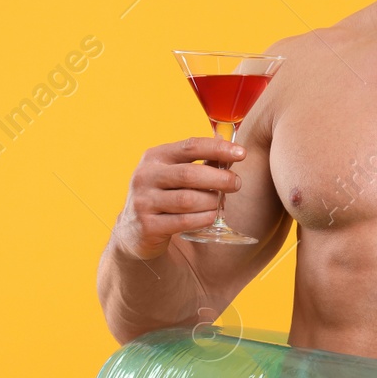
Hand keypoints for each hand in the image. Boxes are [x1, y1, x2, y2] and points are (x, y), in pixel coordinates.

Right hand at [114, 137, 244, 260]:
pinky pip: (184, 221)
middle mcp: (145, 176)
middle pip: (190, 174)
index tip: (241, 153)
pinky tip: (210, 216)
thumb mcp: (174, 174)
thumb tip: (231, 148)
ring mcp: (143, 201)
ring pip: (188, 200)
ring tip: (219, 203)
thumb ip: (200, 162)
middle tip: (236, 183)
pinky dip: (203, 218)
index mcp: (154, 157)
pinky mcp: (147, 225)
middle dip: (220, 178)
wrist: (134, 231)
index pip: (190, 146)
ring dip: (211, 201)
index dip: (218, 148)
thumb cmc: (164, 195)